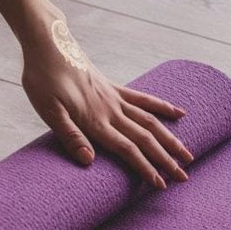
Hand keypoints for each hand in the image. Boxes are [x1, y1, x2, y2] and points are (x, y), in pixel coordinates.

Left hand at [20, 18, 193, 188]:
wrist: (48, 44)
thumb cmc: (43, 79)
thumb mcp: (48, 111)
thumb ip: (70, 136)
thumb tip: (88, 161)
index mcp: (95, 120)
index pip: (127, 149)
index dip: (145, 168)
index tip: (161, 185)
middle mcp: (111, 110)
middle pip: (146, 138)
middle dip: (166, 159)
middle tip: (184, 177)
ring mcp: (115, 98)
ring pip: (151, 121)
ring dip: (170, 139)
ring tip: (188, 153)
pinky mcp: (114, 87)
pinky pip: (144, 99)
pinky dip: (163, 107)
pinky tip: (179, 113)